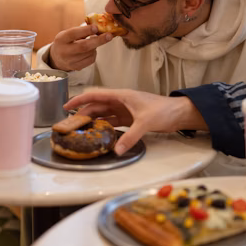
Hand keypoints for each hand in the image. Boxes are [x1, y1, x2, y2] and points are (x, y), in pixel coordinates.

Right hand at [49, 25, 112, 70]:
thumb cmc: (66, 42)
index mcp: (61, 39)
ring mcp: (70, 61)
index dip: (85, 31)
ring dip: (96, 46)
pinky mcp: (76, 67)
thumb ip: (81, 31)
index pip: (73, 34)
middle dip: (98, 40)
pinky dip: (94, 53)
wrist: (57, 58)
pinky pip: (91, 60)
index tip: (96, 27)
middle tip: (109, 35)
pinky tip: (90, 50)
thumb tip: (99, 27)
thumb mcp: (69, 33)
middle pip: (84, 47)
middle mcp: (64, 51)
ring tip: (94, 41)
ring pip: (89, 53)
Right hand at [64, 89, 207, 154]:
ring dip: (92, 120)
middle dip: (83, 113)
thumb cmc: (164, 110)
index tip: (66, 106)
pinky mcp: (130, 119)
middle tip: (70, 124)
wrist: (179, 113)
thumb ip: (130, 137)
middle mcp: (121, 101)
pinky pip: (112, 121)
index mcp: (122, 96)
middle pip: (97, 106)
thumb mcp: (145, 123)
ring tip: (80, 129)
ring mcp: (125, 110)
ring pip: (103, 114)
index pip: (95, 95)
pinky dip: (104, 126)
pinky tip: (97, 134)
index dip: (80, 100)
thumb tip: (116, 150)